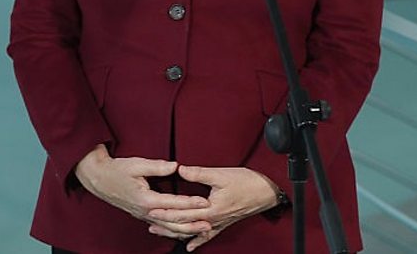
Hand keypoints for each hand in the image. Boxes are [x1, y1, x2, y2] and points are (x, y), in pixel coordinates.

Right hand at [74, 145, 210, 234]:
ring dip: (186, 229)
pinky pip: (161, 226)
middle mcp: (145, 211)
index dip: (190, 202)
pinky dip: (174, 230)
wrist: (98, 179)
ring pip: (168, 228)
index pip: (173, 203)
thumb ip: (157, 167)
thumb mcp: (136, 164)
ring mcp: (143, 215)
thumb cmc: (116, 170)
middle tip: (210, 222)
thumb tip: (176, 166)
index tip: (204, 201)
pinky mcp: (142, 215)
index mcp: (146, 199)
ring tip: (202, 229)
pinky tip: (184, 231)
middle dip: (193, 222)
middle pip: (173, 221)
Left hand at [146, 165, 280, 250]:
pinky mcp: (223, 223)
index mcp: (211, 208)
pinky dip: (197, 241)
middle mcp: (214, 219)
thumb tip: (180, 170)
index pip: (183, 212)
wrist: (267, 192)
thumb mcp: (221, 174)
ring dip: (176, 232)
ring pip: (193, 231)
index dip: (167, 210)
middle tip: (149, 221)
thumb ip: (199, 174)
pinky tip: (189, 246)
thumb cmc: (247, 182)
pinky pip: (208, 235)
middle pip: (185, 223)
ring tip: (159, 231)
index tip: (152, 209)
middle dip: (166, 222)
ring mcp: (219, 223)